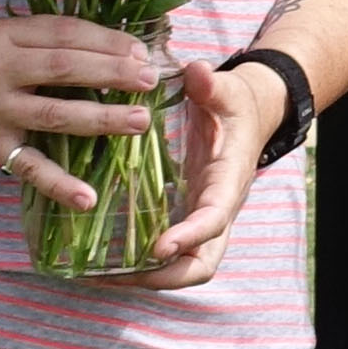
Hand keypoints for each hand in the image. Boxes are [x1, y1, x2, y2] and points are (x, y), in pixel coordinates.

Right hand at [0, 11, 162, 197]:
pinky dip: (59, 184)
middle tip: (152, 79)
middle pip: (66, 68)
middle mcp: (2, 69)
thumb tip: (105, 47)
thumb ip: (39, 38)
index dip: (107, 39)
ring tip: (141, 122)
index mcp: (6, 34)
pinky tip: (89, 197)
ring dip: (103, 119)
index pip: (65, 32)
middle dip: (114, 73)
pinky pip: (28, 166)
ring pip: (56, 114)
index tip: (141, 48)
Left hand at [110, 52, 289, 288]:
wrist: (250, 115)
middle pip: (203, 262)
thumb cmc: (235, 105)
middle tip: (120, 274)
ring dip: (144, 278)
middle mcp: (217, 209)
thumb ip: (211, 85)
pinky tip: (99, 263)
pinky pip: (166, 255)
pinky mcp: (185, 219)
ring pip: (183, 266)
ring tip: (97, 276)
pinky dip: (137, 266)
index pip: (215, 217)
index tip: (160, 246)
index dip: (190, 235)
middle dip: (165, 276)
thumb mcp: (226, 90)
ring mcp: (200, 218)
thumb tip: (196, 70)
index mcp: (228, 181)